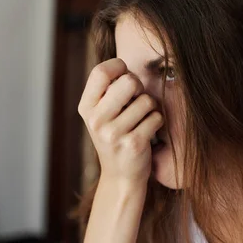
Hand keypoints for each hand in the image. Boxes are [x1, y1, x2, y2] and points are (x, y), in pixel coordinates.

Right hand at [78, 58, 162, 183]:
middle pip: (129, 81)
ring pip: (147, 100)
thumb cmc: (115, 136)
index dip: (119, 67)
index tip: (125, 75)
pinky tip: (148, 132)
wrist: (121, 177)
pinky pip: (156, 117)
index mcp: (86, 108)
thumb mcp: (101, 114)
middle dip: (139, 87)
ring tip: (141, 120)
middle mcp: (96, 120)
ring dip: (150, 108)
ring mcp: (114, 134)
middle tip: (137, 99)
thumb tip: (125, 65)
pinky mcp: (134, 144)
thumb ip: (108, 90)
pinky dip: (157, 122)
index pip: (101, 71)